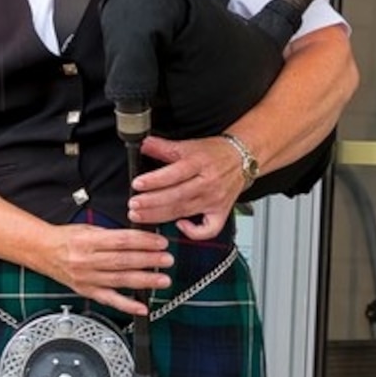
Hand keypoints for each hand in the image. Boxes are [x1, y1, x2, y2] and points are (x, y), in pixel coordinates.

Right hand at [41, 219, 175, 316]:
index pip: (122, 241)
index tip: (160, 242)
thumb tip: (140, 238)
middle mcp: (87, 261)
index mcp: (88, 241)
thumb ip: (112, 235)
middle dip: (149, 260)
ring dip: (144, 281)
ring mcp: (87, 278)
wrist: (42, 252)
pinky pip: (109, 300)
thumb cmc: (66, 238)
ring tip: (163, 280)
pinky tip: (142, 307)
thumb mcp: (88, 229)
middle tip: (167, 260)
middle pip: (124, 261)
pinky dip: (127, 305)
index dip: (144, 242)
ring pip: (120, 280)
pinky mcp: (87, 291)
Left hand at [129, 133, 247, 239]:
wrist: (242, 158)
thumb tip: (143, 144)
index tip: (137, 184)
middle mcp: (209, 183)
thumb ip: (163, 147)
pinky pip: (209, 229)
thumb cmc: (214, 153)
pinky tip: (179, 225)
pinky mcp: (221, 212)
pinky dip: (194, 232)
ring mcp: (215, 200)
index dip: (155, 180)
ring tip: (140, 215)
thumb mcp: (188, 145)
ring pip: (185, 211)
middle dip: (152, 202)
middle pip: (177, 196)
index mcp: (200, 163)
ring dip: (160, 216)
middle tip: (133, 204)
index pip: (175, 173)